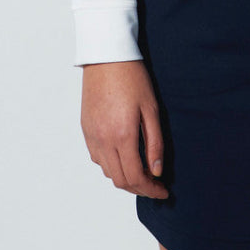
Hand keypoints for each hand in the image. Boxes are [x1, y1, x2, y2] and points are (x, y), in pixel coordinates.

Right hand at [80, 60, 168, 198]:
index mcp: (122, 136)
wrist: (107, 57)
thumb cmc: (133, 78)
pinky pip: (97, 158)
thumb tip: (157, 171)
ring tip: (142, 171)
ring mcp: (92, 136)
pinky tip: (124, 156)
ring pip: (107, 172)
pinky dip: (111, 165)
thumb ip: (154, 142)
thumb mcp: (152, 109)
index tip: (163, 191)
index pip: (135, 177)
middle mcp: (104, 141)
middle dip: (139, 188)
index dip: (150, 189)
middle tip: (155, 185)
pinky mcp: (86, 130)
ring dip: (125, 177)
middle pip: (120, 180)